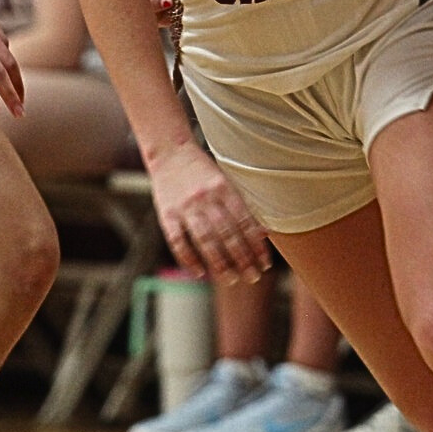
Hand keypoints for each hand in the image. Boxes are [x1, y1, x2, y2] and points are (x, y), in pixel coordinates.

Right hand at [148, 140, 270, 283]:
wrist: (169, 152)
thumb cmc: (203, 170)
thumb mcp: (226, 179)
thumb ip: (241, 204)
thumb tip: (264, 233)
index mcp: (224, 187)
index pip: (245, 222)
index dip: (256, 245)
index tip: (265, 263)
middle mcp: (206, 197)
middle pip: (227, 234)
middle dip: (243, 258)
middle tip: (253, 277)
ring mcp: (185, 207)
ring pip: (205, 240)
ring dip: (220, 263)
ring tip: (232, 279)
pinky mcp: (167, 214)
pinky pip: (178, 241)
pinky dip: (189, 259)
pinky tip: (200, 273)